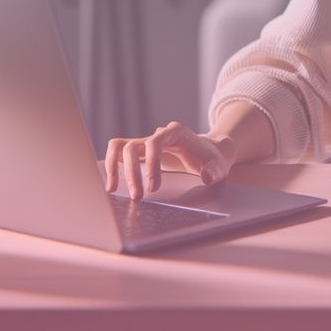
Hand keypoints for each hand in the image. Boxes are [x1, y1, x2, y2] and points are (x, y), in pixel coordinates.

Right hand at [103, 121, 236, 199]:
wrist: (208, 152)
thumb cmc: (212, 159)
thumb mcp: (219, 165)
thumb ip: (215, 171)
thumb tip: (206, 177)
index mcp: (176, 132)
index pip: (155, 141)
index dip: (151, 163)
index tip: (153, 187)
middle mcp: (158, 135)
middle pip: (134, 146)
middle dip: (132, 172)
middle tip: (138, 197)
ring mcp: (147, 142)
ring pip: (120, 147)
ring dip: (114, 168)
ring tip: (113, 189)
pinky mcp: (141, 151)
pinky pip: (119, 152)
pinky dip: (111, 165)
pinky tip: (112, 185)